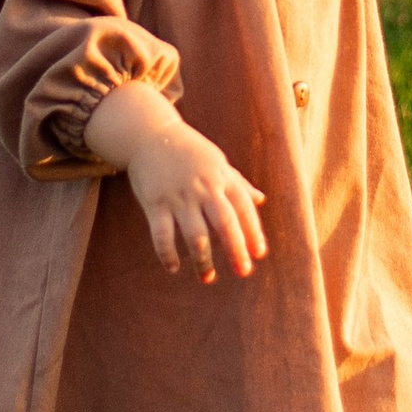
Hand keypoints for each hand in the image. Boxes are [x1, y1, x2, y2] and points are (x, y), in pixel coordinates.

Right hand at [84, 83, 268, 282]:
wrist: (151, 134)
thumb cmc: (189, 151)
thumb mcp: (218, 162)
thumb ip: (238, 183)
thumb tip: (261, 200)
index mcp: (221, 177)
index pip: (243, 207)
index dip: (253, 230)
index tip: (259, 253)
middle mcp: (203, 187)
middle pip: (224, 222)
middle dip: (235, 249)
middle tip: (243, 272)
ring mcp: (178, 196)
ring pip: (194, 233)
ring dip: (202, 259)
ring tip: (208, 277)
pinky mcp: (154, 202)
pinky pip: (161, 233)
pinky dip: (167, 253)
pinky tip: (173, 268)